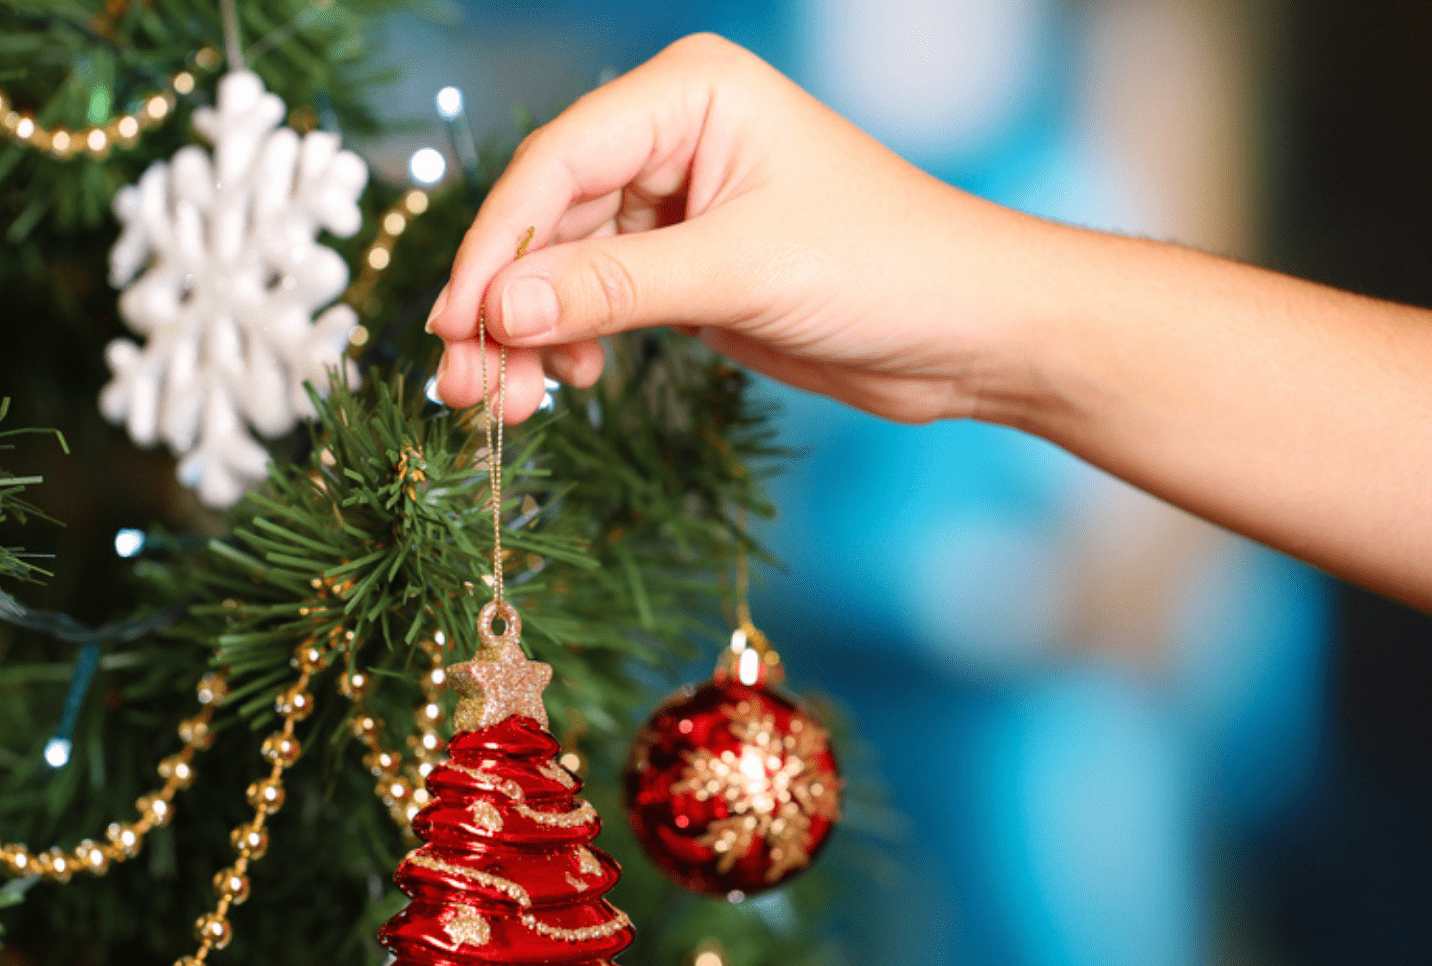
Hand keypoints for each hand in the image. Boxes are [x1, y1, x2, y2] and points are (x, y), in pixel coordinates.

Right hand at [426, 33, 1052, 425]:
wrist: (973, 332)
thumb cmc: (888, 267)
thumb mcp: (741, 272)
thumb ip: (612, 289)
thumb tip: (501, 312)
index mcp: (689, 94)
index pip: (556, 163)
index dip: (497, 246)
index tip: (458, 322)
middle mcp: (671, 137)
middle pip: (547, 218)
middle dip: (505, 304)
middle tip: (465, 382)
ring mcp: (675, 203)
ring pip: (563, 267)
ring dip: (529, 336)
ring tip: (504, 405)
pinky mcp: (685, 264)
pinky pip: (596, 299)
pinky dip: (571, 344)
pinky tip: (569, 384)